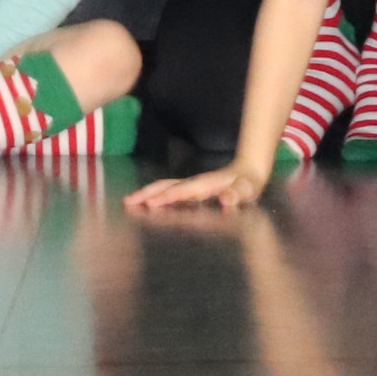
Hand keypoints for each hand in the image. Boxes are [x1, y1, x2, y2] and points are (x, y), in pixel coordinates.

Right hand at [126, 160, 270, 212]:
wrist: (249, 171)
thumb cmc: (247, 184)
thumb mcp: (247, 190)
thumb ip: (237, 194)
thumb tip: (226, 199)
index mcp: (205, 184)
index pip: (182, 191)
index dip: (166, 197)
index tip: (150, 204)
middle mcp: (194, 183)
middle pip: (166, 185)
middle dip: (147, 193)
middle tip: (127, 201)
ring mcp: (191, 185)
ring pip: (165, 186)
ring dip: (147, 192)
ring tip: (130, 201)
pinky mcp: (191, 188)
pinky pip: (169, 190)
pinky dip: (155, 194)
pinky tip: (148, 202)